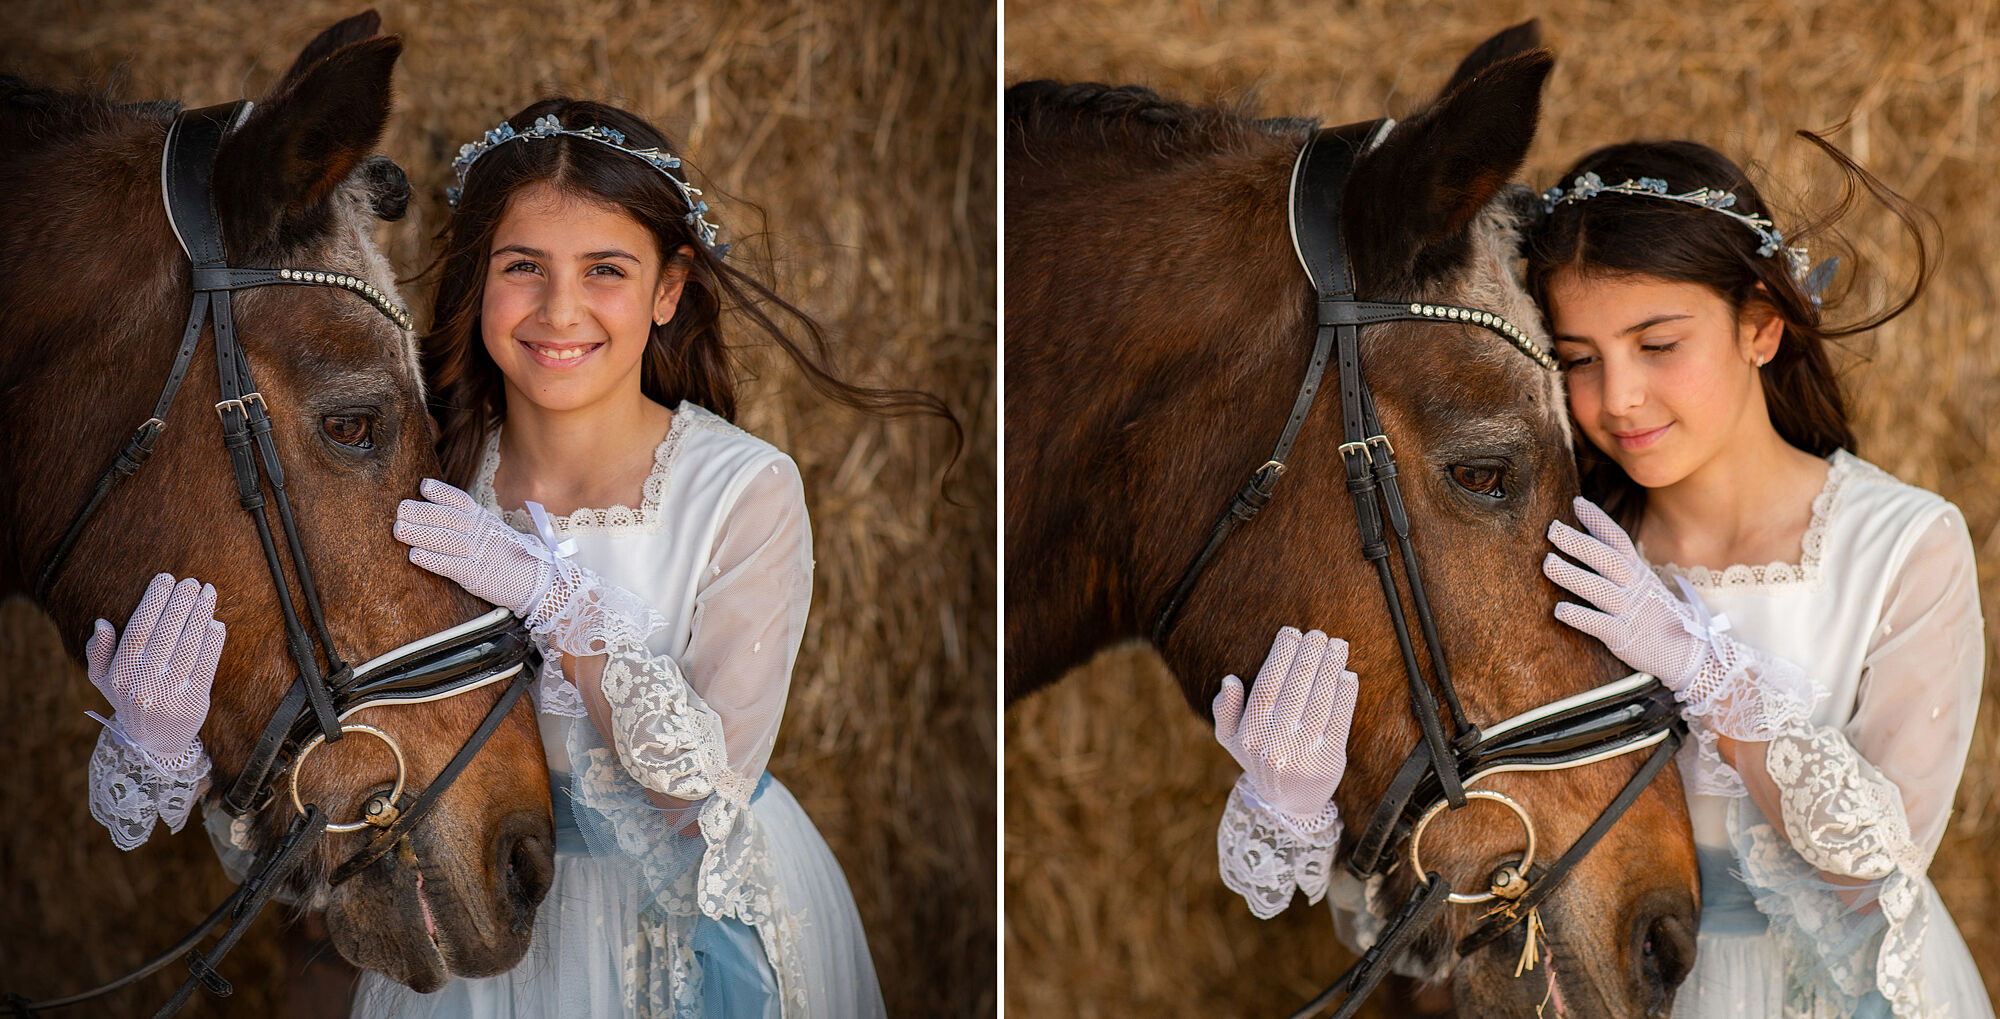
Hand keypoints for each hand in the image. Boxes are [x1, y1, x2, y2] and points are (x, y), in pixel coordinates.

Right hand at [86, 573, 224, 770]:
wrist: (154, 741)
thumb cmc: (131, 697)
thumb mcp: (105, 679)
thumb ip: (100, 652)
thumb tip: (102, 623)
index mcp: (120, 673)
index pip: (138, 629)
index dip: (153, 601)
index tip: (165, 579)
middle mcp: (143, 683)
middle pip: (165, 634)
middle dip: (180, 602)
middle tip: (192, 582)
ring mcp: (169, 693)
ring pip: (188, 646)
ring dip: (200, 615)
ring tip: (208, 593)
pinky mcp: (193, 701)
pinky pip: (206, 665)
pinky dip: (213, 642)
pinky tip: (216, 622)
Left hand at [394, 479, 578, 625]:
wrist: (541, 585)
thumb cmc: (516, 561)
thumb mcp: (498, 536)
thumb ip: (475, 526)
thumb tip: (445, 518)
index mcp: (487, 522)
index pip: (461, 502)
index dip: (442, 492)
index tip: (423, 486)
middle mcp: (483, 533)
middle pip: (448, 518)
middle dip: (422, 512)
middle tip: (400, 508)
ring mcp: (480, 553)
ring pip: (445, 539)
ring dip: (420, 533)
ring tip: (399, 529)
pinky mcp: (476, 575)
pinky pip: (450, 565)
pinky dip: (431, 559)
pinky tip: (414, 555)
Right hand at [1212, 627, 1359, 824]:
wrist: (1288, 804)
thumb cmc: (1260, 758)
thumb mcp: (1231, 739)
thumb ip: (1226, 710)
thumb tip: (1230, 680)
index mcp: (1250, 733)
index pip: (1266, 685)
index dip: (1280, 655)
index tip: (1291, 632)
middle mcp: (1275, 743)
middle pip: (1295, 689)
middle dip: (1309, 656)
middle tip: (1318, 634)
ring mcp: (1303, 753)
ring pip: (1319, 701)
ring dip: (1330, 668)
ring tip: (1337, 646)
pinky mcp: (1329, 760)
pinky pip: (1339, 720)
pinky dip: (1345, 695)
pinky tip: (1347, 675)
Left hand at [1543, 497, 1727, 692]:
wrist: (1691, 655)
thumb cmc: (1661, 617)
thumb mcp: (1646, 586)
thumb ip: (1624, 567)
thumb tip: (1597, 544)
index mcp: (1639, 573)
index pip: (1618, 540)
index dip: (1598, 520)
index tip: (1576, 502)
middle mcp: (1634, 588)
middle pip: (1606, 559)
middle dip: (1578, 542)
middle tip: (1552, 528)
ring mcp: (1630, 612)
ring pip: (1598, 589)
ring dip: (1571, 574)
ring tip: (1547, 563)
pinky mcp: (1624, 637)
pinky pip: (1599, 624)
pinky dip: (1579, 616)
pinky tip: (1558, 610)